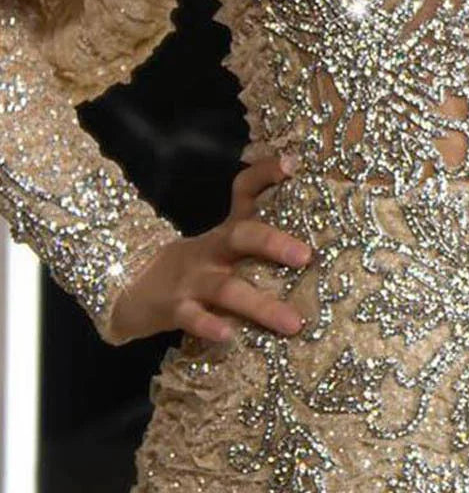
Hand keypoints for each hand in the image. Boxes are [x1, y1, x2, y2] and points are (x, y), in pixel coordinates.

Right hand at [106, 151, 312, 344]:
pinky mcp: (173, 309)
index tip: (292, 165)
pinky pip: (192, 317)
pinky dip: (210, 325)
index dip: (265, 174)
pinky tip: (228, 334)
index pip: (244, 190)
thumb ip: (258, 235)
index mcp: (227, 230)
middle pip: (241, 236)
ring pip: (226, 288)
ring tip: (293, 322)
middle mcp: (212, 249)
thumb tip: (303, 218)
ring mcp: (191, 279)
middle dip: (273, 243)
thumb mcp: (223, 246)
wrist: (130, 286)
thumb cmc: (196, 266)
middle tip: (306, 256)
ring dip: (261, 306)